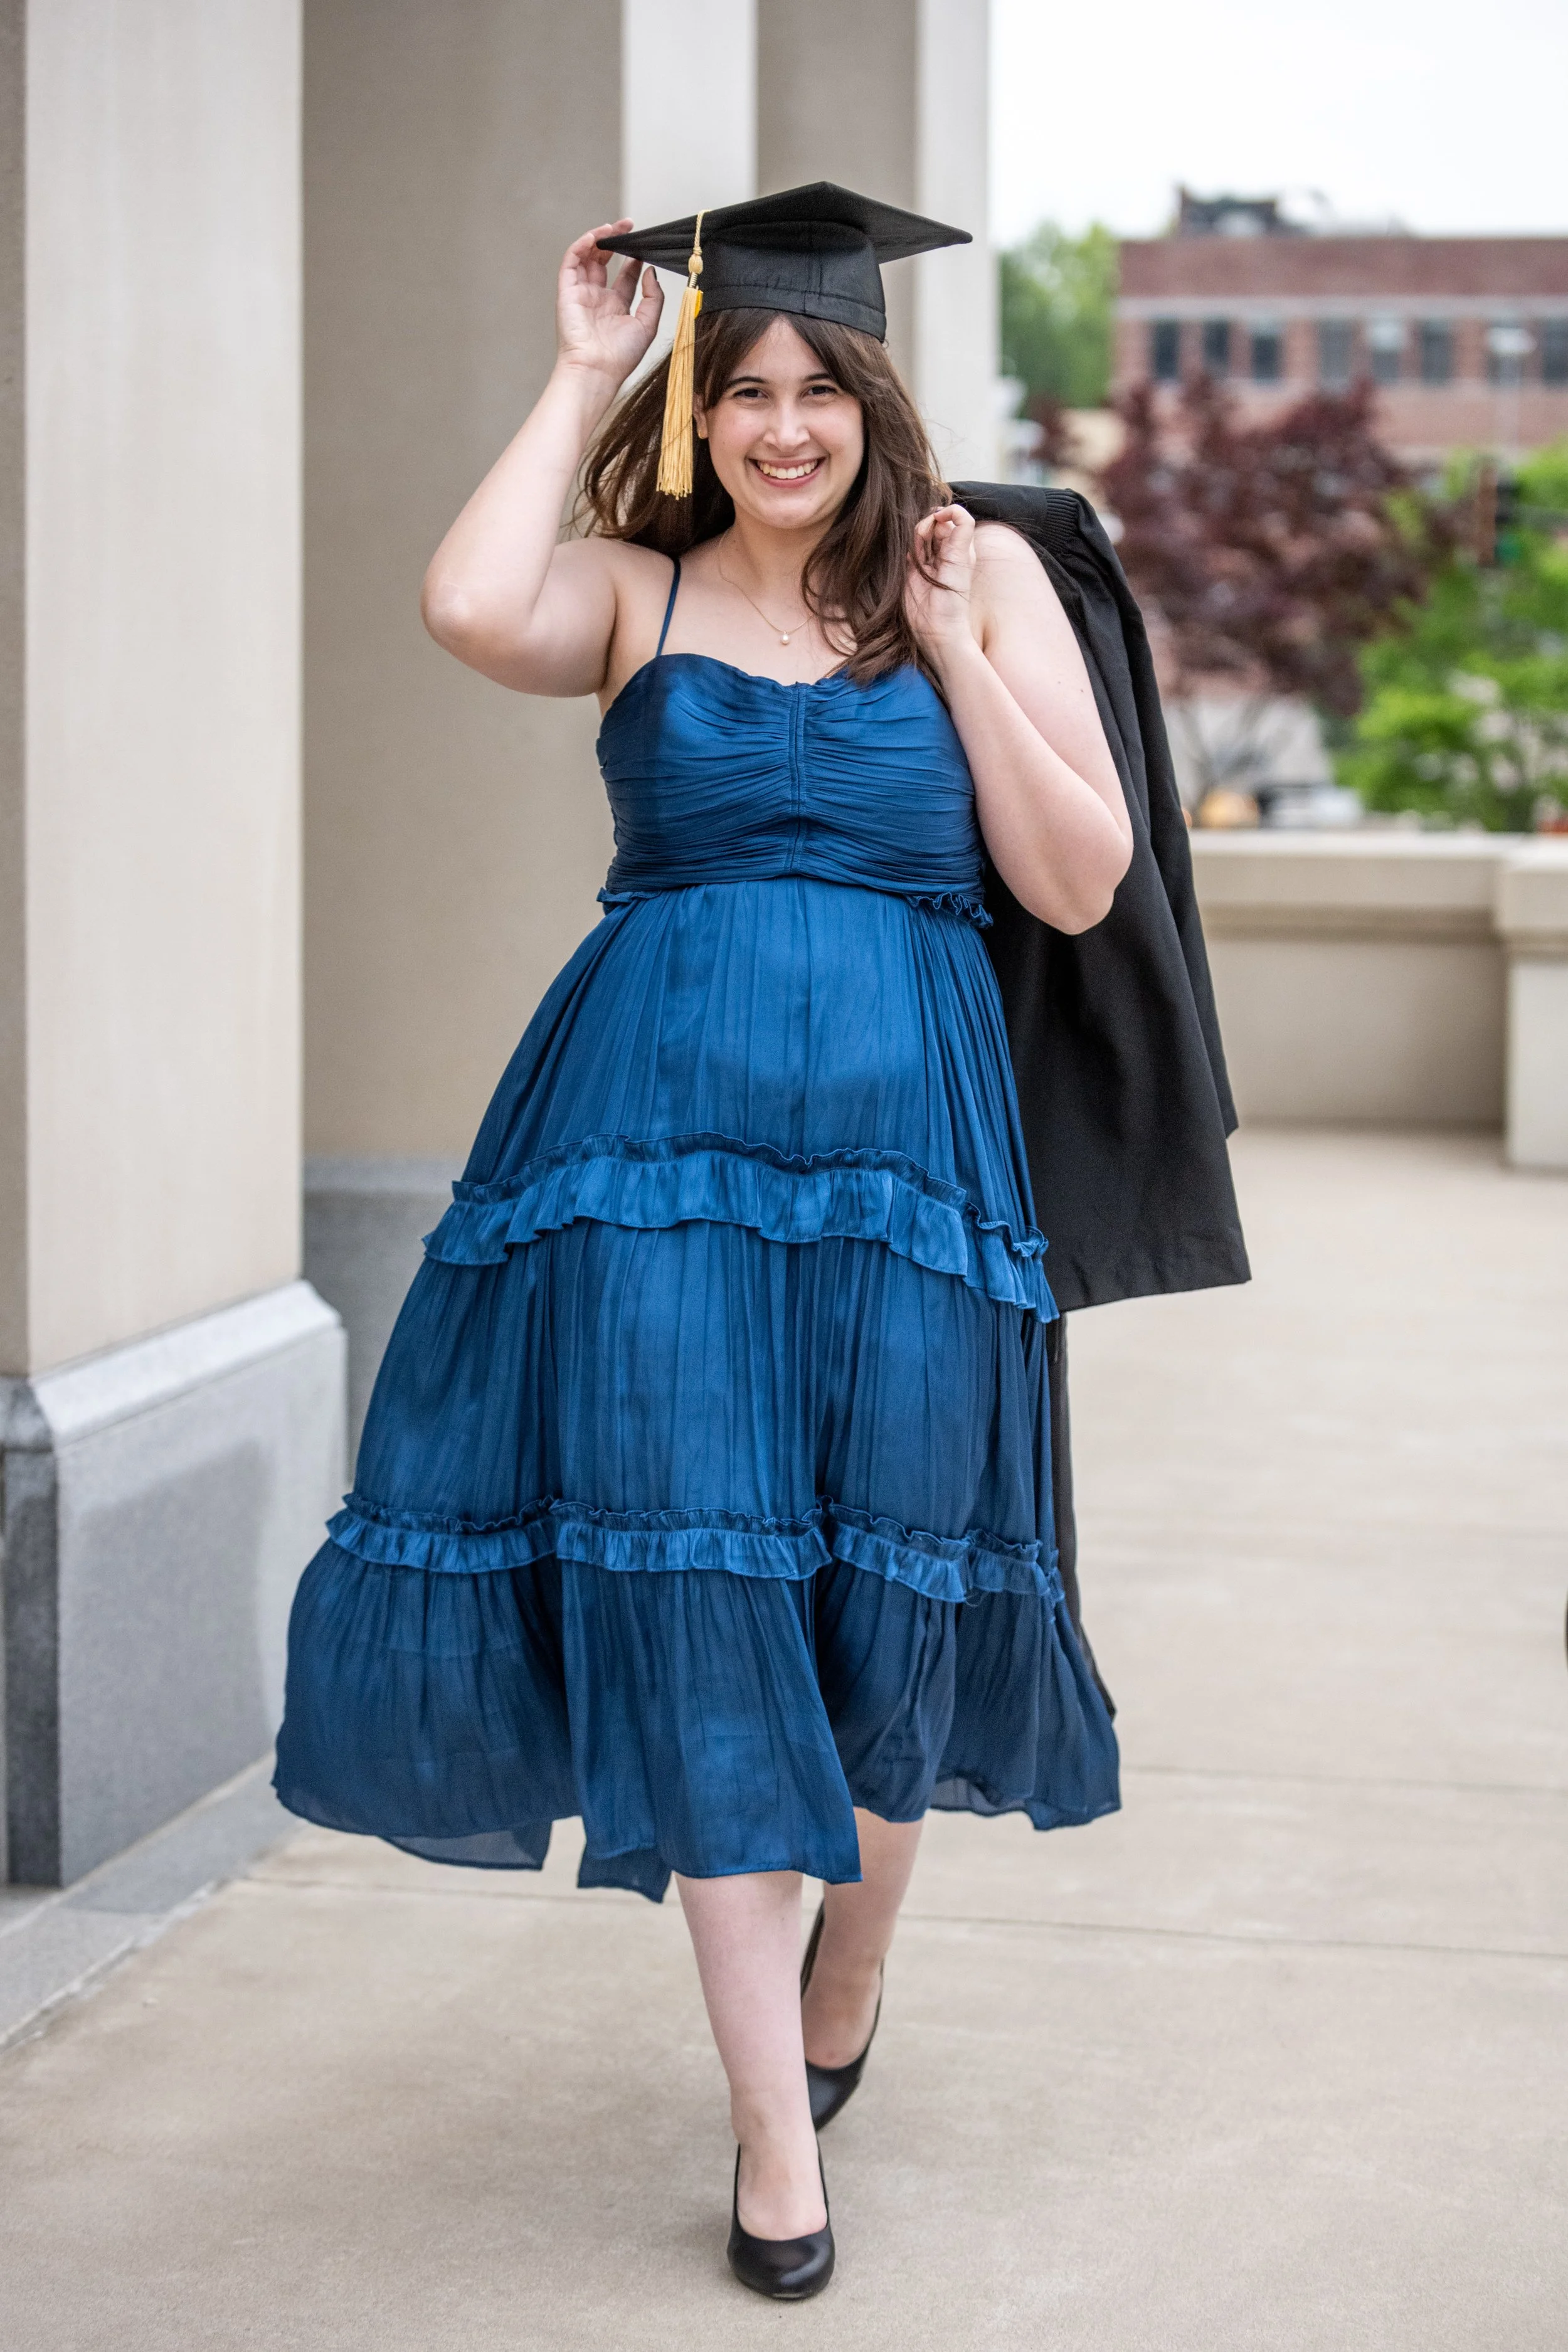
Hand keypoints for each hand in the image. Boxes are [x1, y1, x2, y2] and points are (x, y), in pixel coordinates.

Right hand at [555, 222, 663, 390]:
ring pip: (587, 257)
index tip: (643, 246)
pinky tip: (595, 236)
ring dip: (598, 238)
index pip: (625, 276)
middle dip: (616, 241)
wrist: (596, 370)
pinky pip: (571, 261)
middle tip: (629, 226)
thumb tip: (650, 271)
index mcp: (616, 308)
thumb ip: (653, 297)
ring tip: (613, 226)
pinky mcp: (567, 291)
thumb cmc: (620, 357)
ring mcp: (581, 294)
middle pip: (605, 261)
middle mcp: (598, 299)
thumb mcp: (647, 324)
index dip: (633, 259)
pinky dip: (581, 245)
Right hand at [904, 504, 978, 662]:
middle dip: (927, 527)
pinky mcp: (911, 568)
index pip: (951, 517)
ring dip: (917, 540)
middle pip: (932, 523)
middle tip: (928, 547)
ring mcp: (927, 559)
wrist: (936, 628)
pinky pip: (907, 548)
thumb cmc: (953, 597)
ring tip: (921, 559)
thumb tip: (947, 509)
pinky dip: (908, 549)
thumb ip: (962, 528)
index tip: (937, 518)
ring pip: (918, 534)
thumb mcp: (962, 558)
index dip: (943, 514)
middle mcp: (944, 551)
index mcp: (960, 547)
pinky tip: (913, 562)